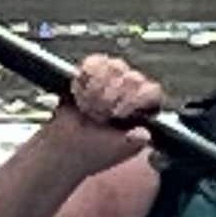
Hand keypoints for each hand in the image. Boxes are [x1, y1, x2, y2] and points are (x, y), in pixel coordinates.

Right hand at [49, 52, 165, 166]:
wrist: (63, 148)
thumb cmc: (92, 152)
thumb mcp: (113, 153)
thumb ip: (130, 144)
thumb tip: (144, 134)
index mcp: (144, 112)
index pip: (152, 93)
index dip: (135, 100)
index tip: (117, 113)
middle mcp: (132, 93)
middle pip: (133, 78)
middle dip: (111, 98)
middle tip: (98, 116)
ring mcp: (114, 80)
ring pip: (114, 67)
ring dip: (97, 89)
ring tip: (87, 108)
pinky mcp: (93, 73)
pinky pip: (93, 63)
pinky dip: (83, 79)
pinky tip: (79, 94)